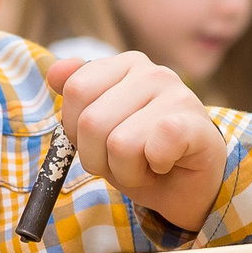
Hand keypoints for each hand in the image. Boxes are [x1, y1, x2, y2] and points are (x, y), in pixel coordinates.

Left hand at [47, 53, 228, 235]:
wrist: (187, 187)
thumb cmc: (141, 156)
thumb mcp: (98, 127)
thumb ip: (77, 95)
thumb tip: (55, 72)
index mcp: (125, 65)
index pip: (76, 90)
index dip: (76, 129)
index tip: (100, 141)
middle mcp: (153, 72)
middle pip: (91, 121)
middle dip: (99, 157)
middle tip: (124, 160)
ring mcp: (178, 95)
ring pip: (120, 143)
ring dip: (127, 170)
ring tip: (146, 165)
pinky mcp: (197, 124)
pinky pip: (156, 146)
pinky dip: (153, 168)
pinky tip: (166, 164)